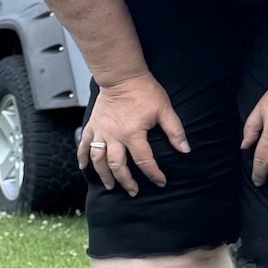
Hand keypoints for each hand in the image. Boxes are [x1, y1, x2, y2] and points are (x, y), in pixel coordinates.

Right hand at [78, 71, 188, 195]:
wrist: (122, 76)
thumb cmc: (144, 91)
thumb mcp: (165, 110)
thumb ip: (175, 131)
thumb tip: (185, 150)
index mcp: (133, 133)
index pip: (144, 161)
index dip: (154, 174)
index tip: (161, 182)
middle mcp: (114, 136)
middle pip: (118, 166)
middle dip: (126, 181)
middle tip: (133, 191)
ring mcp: (101, 131)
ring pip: (98, 160)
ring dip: (104, 175)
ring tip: (110, 185)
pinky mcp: (93, 125)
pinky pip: (83, 144)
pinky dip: (82, 157)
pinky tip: (84, 167)